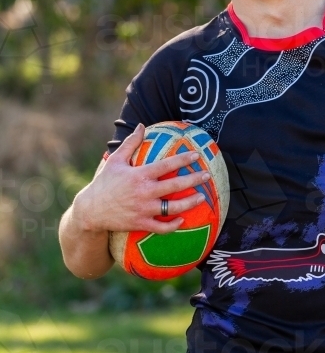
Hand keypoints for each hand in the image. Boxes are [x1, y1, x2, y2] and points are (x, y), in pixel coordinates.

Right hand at [73, 124, 209, 233]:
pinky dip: (173, 224)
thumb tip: (141, 125)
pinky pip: (162, 227)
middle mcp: (144, 192)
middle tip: (207, 176)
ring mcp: (144, 209)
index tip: (196, 155)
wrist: (91, 210)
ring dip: (190, 203)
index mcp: (139, 175)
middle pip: (175, 185)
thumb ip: (131, 143)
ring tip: (201, 197)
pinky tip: (182, 219)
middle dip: (193, 180)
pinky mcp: (141, 224)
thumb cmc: (104, 183)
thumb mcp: (115, 160)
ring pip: (173, 208)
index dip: (183, 159)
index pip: (166, 165)